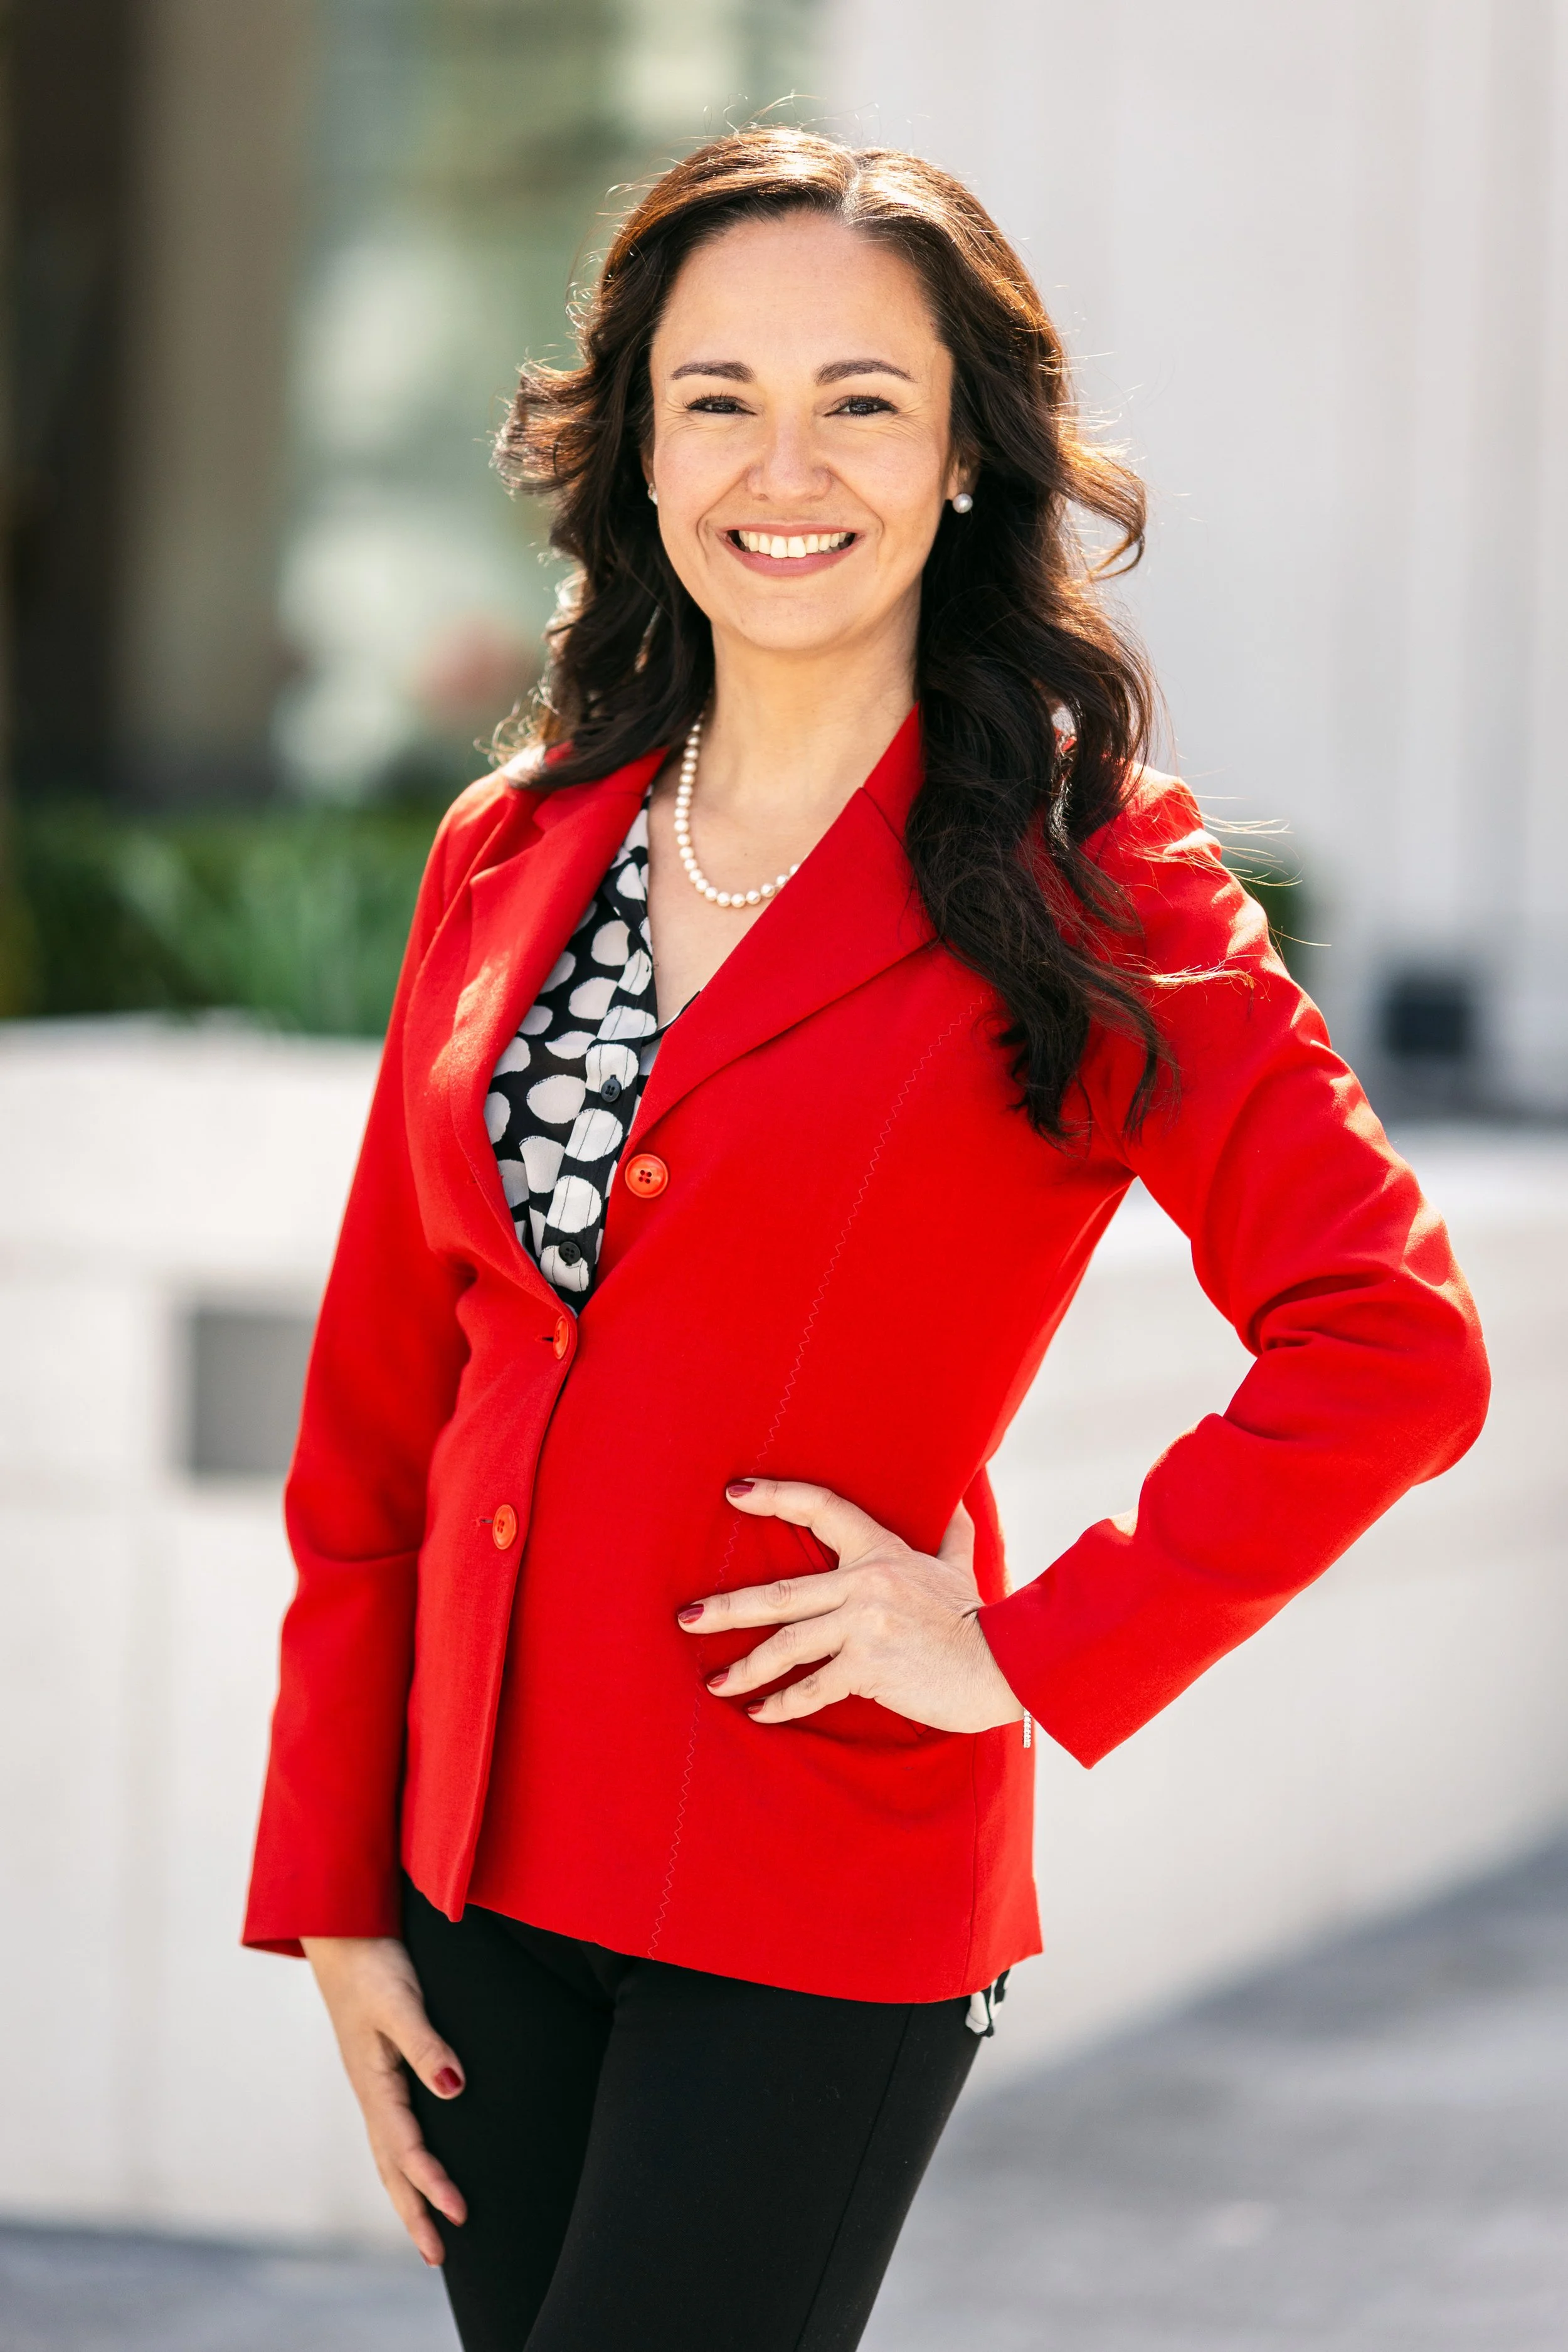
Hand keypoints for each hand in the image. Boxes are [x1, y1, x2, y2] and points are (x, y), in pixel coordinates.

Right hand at [301, 1935, 466, 2264]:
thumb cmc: (374, 1964)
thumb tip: (454, 2089)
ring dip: (406, 2194)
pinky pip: (389, 2131)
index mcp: (374, 2083)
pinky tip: (414, 2167)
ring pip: (388, 2153)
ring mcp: (371, 2083)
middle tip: (439, 2256)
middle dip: (413, 2213)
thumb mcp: (401, 2001)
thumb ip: (426, 2044)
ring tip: (428, 2231)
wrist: (343, 1932)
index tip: (459, 2216)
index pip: (406, 2149)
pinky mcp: (377, 2070)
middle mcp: (370, 2092)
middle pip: (391, 2167)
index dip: (432, 2185)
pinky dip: (402, 2162)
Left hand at [678, 1479, 1023, 1734]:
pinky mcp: (870, 1666)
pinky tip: (760, 1713)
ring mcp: (865, 1625)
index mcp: (881, 1551)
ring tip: (715, 1682)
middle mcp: (866, 1583)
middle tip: (686, 1617)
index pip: (821, 1510)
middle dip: (728, 1607)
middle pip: (781, 1594)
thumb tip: (960, 1494)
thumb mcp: (960, 1566)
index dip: (776, 1498)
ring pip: (787, 1644)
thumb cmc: (977, 1618)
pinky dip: (784, 1704)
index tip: (733, 1493)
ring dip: (745, 1667)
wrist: (1005, 1665)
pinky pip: (814, 1687)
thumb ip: (951, 1531)